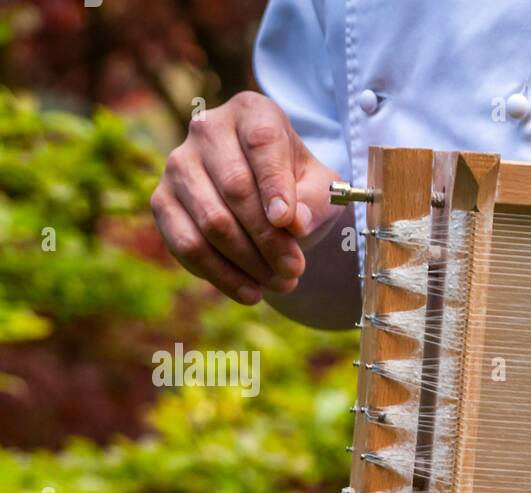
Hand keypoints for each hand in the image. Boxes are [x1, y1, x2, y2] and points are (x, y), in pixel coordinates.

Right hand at [150, 91, 342, 304]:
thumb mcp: (321, 188)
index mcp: (251, 112)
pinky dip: (221, 275)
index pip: (262, 143)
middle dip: (269, 238)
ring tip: (281, 283)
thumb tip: (293, 222)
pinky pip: (186, 245)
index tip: (290, 224)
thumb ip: (314, 201)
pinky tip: (251, 293)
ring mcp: (178, 165)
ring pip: (211, 221)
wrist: (266, 196)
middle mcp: (207, 130)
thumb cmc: (298, 186)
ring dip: (248, 261)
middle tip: (295, 270)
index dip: (276, 186)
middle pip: (235, 189)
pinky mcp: (161, 201)